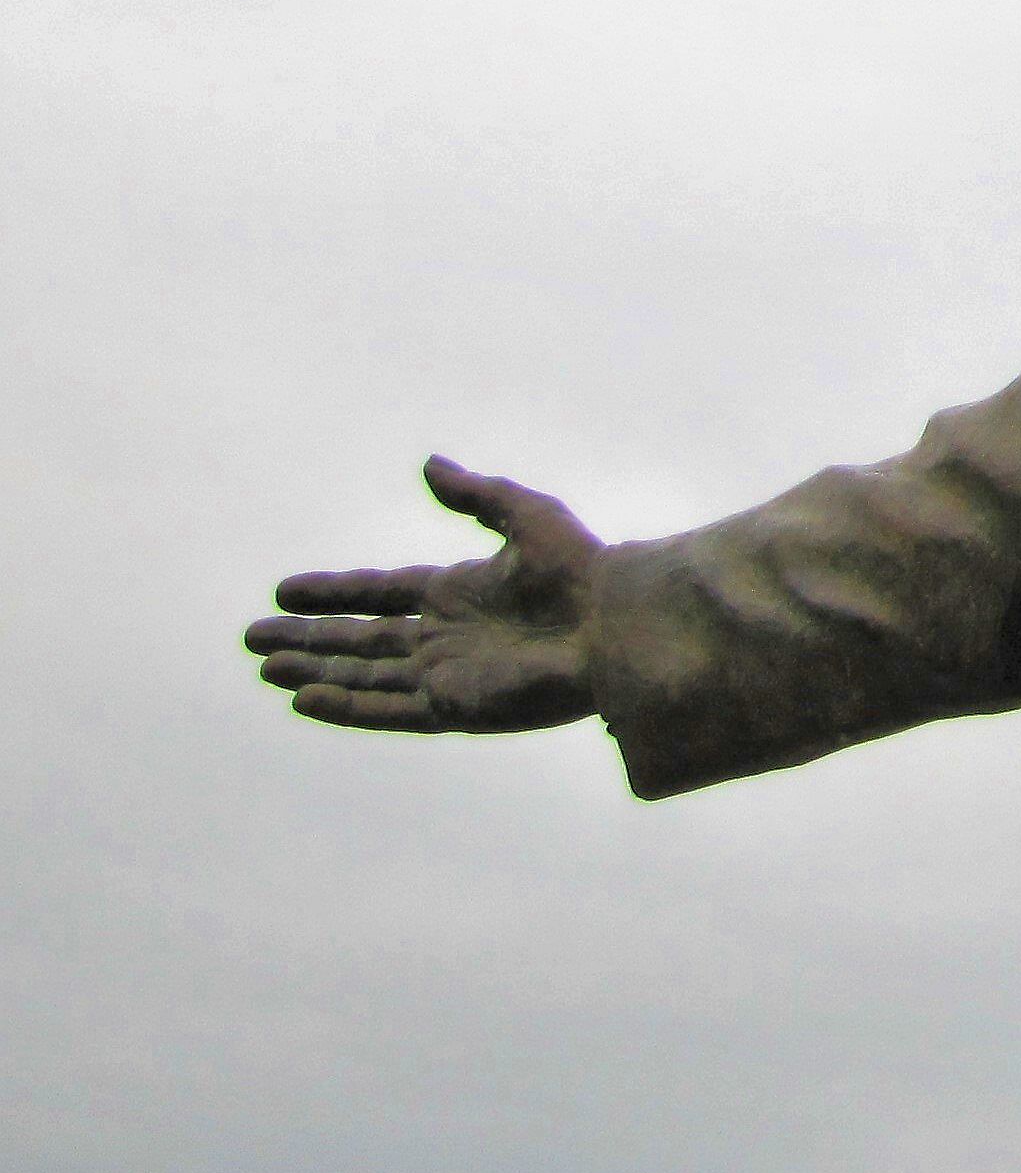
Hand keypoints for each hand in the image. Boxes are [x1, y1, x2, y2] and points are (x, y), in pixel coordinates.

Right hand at [247, 457, 602, 733]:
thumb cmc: (581, 569)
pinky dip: (344, 706)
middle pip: (360, 639)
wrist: (615, 622)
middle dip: (307, 640)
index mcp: (457, 593)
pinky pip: (387, 708)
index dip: (331, 593)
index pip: (378, 593)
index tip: (283, 592)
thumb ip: (474, 495)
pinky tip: (302, 699)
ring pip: (364, 676)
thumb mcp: (525, 516)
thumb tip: (428, 464)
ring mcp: (447, 674)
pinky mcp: (455, 706)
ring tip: (265, 669)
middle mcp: (445, 637)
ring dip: (315, 673)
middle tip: (252, 639)